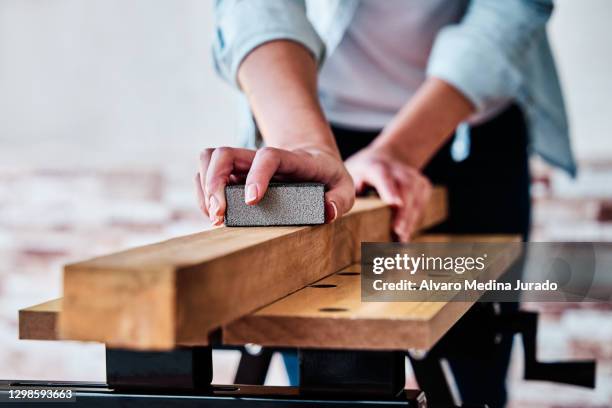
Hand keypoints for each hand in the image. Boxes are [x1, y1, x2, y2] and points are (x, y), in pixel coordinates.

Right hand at [195, 145, 354, 225]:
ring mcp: (246, 164)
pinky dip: (203, 192)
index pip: (269, 156)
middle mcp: (262, 158)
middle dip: (215, 182)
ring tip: (215, 216)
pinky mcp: (234, 173)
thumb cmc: (328, 176)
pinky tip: (215, 213)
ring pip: (211, 158)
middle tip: (220, 215)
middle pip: (226, 153)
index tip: (252, 201)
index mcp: (293, 160)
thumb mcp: (344, 186)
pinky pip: (207, 172)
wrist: (314, 159)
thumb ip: (340, 200)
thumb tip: (326, 213)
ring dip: (205, 186)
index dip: (257, 175)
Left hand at [345, 145, 431, 241]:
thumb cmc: (362, 173)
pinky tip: (406, 236)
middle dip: (404, 212)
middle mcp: (397, 169)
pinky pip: (422, 204)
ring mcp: (413, 176)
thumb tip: (340, 211)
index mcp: (376, 166)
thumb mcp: (350, 176)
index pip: (384, 176)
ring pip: (417, 198)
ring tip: (402, 241)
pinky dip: (415, 220)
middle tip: (399, 232)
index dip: (390, 189)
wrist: (386, 157)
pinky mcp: (423, 185)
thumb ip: (348, 192)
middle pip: (406, 189)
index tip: (394, 203)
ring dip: (411, 220)